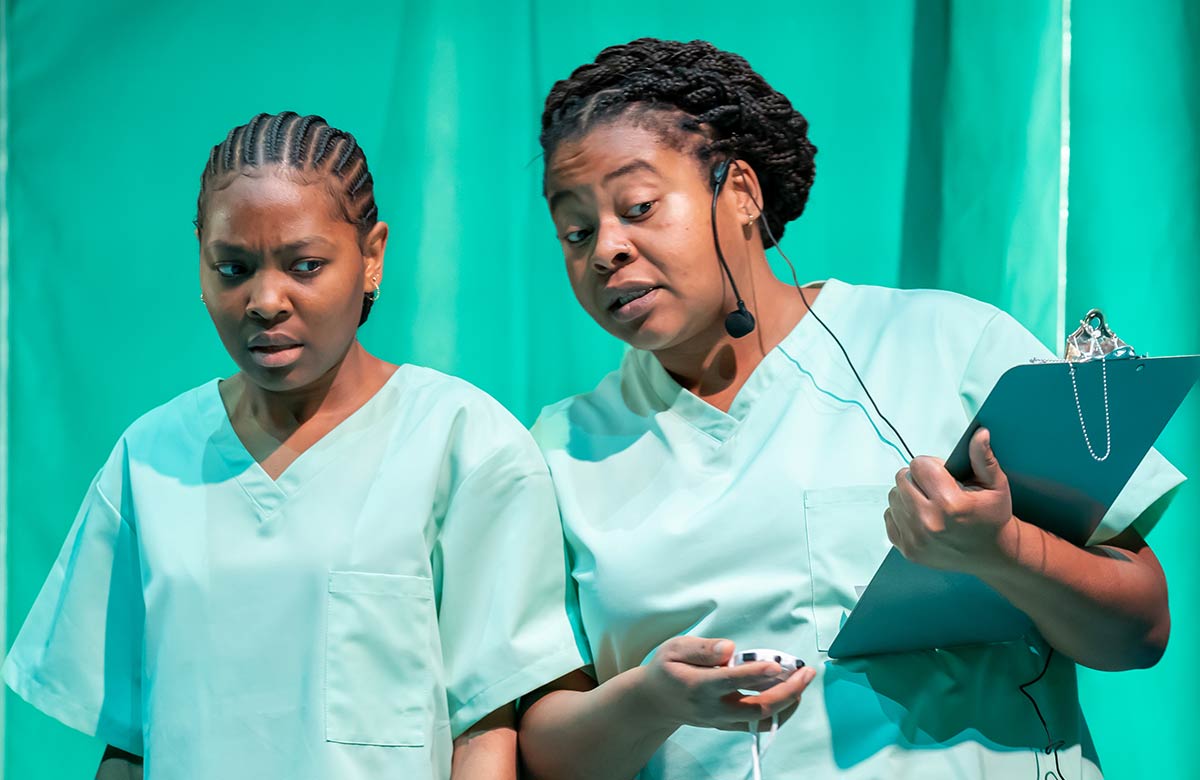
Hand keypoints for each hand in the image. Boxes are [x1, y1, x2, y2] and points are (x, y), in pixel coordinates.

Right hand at [636, 636, 816, 732]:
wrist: (654, 702)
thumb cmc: (667, 669)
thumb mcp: (674, 648)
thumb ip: (702, 648)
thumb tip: (729, 649)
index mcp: (699, 685)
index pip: (731, 681)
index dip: (756, 673)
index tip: (777, 664)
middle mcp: (713, 708)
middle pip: (757, 707)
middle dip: (787, 691)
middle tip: (805, 672)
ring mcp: (722, 720)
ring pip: (762, 719)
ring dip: (789, 701)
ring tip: (803, 679)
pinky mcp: (728, 725)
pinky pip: (759, 723)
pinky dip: (780, 711)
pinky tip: (791, 693)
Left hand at [884, 427, 1017, 573]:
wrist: (992, 553)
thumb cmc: (993, 518)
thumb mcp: (995, 485)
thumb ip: (982, 458)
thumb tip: (979, 434)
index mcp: (950, 503)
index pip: (919, 465)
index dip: (931, 465)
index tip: (942, 474)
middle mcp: (929, 522)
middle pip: (902, 479)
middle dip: (918, 478)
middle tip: (935, 488)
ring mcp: (916, 538)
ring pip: (894, 497)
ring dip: (908, 495)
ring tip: (929, 502)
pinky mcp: (908, 549)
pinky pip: (889, 516)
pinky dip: (902, 513)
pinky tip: (922, 516)